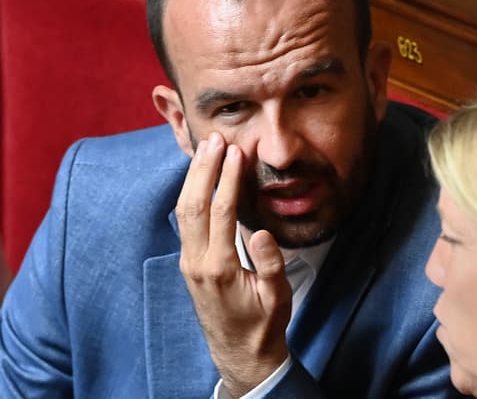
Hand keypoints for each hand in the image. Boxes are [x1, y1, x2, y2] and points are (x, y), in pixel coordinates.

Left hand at [176, 132, 291, 396]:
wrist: (239, 352)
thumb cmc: (263, 324)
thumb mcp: (277, 298)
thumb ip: (270, 264)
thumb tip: (260, 231)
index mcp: (220, 268)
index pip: (221, 212)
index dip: (228, 179)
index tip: (237, 153)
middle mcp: (197, 262)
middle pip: (193, 205)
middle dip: (203, 169)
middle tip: (214, 139)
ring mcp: (189, 262)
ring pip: (183, 211)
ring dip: (193, 178)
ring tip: (205, 149)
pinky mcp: (189, 263)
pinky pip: (185, 221)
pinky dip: (190, 194)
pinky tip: (198, 178)